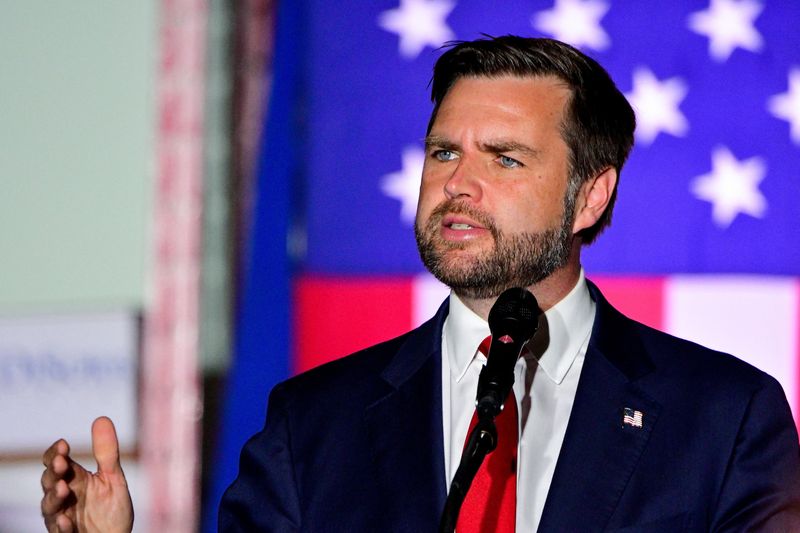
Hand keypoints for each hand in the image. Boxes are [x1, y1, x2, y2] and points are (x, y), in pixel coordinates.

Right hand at [41, 416, 133, 532]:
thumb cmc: (111, 509)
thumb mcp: (113, 478)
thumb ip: (107, 452)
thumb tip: (102, 418)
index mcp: (74, 478)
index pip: (56, 462)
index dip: (56, 453)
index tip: (64, 444)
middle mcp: (64, 496)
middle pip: (49, 481)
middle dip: (54, 472)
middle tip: (62, 464)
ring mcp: (62, 516)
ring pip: (49, 506)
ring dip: (54, 497)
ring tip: (64, 489)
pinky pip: (60, 532)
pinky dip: (61, 526)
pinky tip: (65, 520)